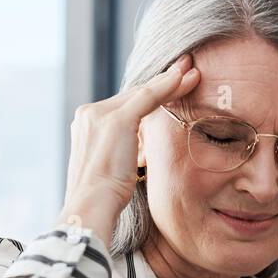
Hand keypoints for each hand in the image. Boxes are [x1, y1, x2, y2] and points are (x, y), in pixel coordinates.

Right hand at [57, 52, 200, 237]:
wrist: (90, 207)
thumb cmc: (102, 199)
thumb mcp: (111, 170)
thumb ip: (120, 154)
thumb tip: (133, 156)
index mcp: (86, 126)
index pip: (124, 106)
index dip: (150, 97)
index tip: (170, 88)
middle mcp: (88, 114)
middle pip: (133, 96)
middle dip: (161, 84)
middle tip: (187, 69)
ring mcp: (100, 114)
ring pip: (142, 93)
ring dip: (170, 81)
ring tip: (192, 71)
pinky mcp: (116, 119)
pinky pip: (148, 96)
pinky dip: (168, 86)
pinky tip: (185, 76)